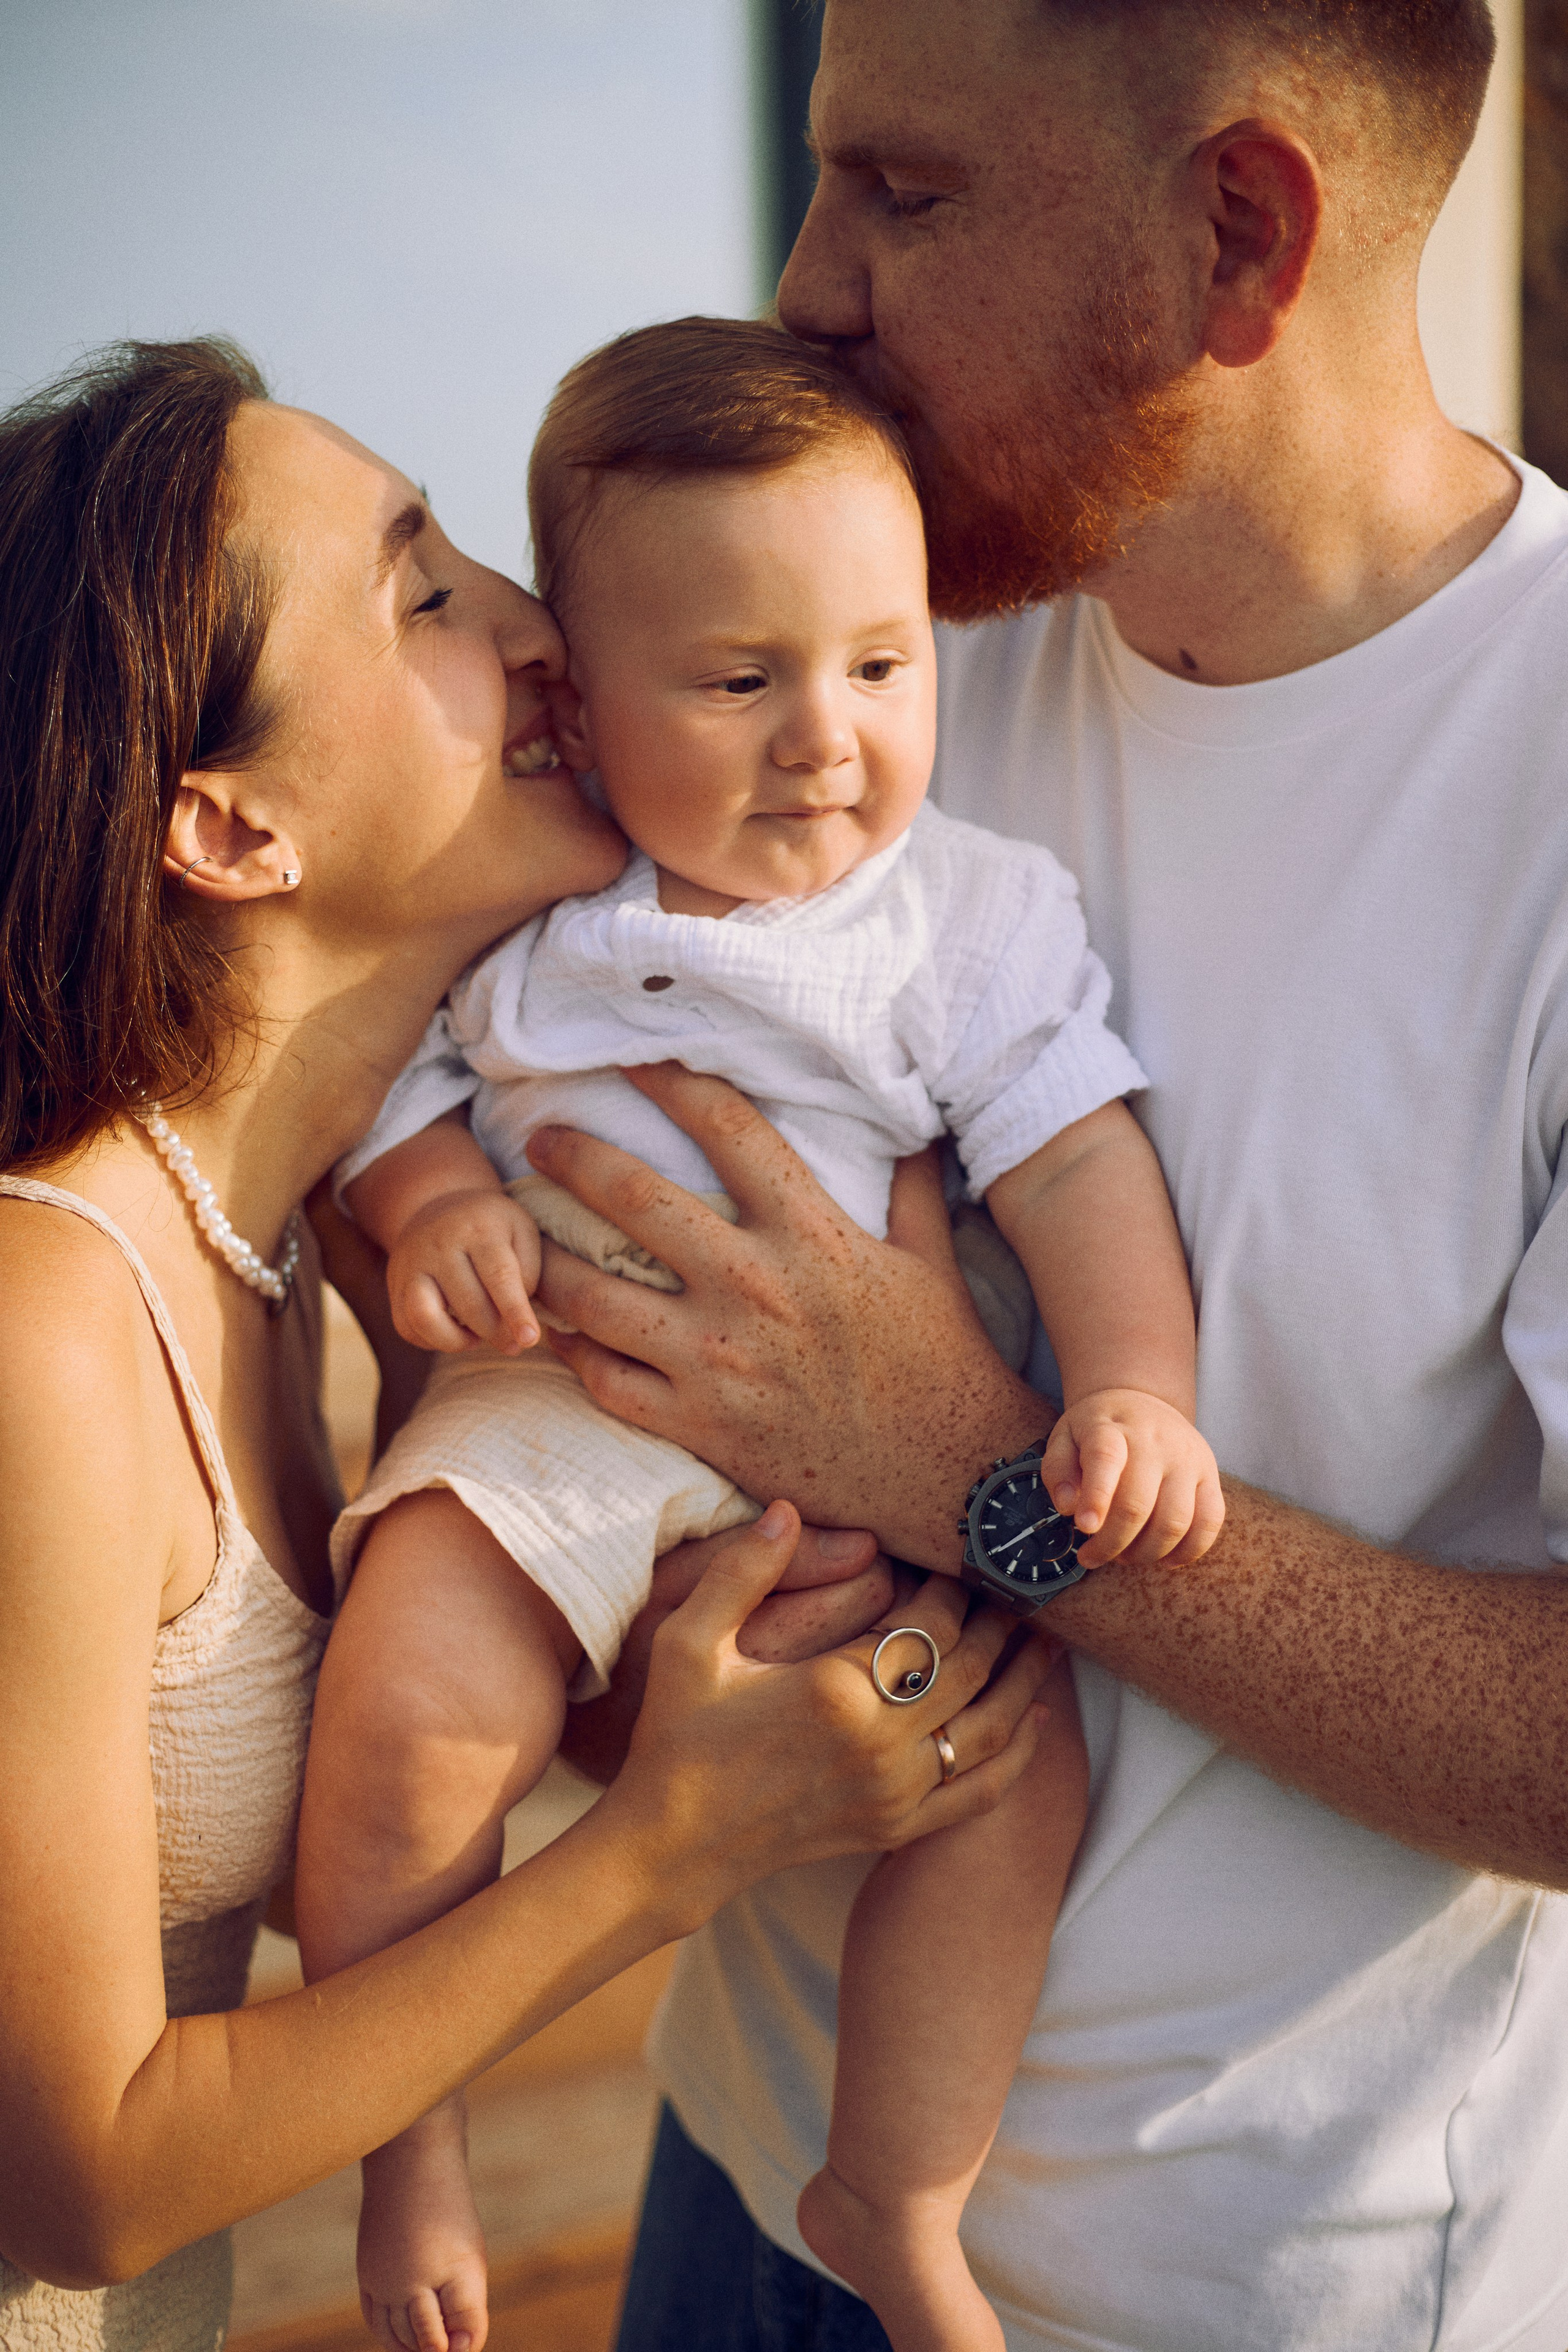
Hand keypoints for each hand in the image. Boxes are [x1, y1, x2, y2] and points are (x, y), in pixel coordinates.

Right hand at [386, 1188, 541, 1354]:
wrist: (438, 1206)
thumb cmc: (491, 1228)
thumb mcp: (521, 1231)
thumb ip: (529, 1272)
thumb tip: (514, 1319)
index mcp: (479, 1229)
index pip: (499, 1276)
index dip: (515, 1312)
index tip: (529, 1340)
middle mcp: (439, 1244)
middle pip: (468, 1304)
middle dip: (495, 1333)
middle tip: (512, 1344)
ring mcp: (411, 1264)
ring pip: (424, 1317)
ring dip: (456, 1342)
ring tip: (476, 1338)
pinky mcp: (394, 1285)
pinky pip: (407, 1327)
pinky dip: (432, 1341)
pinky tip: (454, 1333)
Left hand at [529, 1071, 1044, 1569]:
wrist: (951, 1474)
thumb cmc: (944, 1360)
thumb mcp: (932, 1259)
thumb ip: (909, 1184)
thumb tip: (910, 1121)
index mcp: (811, 1234)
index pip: (728, 1130)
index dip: (671, 1080)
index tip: (632, 1059)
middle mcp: (752, 1288)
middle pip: (633, 1199)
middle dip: (573, 1157)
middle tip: (540, 1138)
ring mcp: (717, 1361)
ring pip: (593, 1296)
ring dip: (544, 1260)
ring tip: (520, 1241)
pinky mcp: (700, 1426)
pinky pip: (606, 1382)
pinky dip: (571, 1352)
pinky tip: (554, 1330)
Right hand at [600, 1501, 1055, 1920]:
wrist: (671, 1846)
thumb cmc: (676, 1736)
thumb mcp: (687, 1642)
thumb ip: (740, 1571)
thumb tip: (786, 1508)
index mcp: (835, 1689)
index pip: (931, 1623)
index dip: (954, 1585)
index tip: (957, 1556)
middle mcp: (879, 1744)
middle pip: (973, 1667)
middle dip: (1001, 1621)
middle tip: (1017, 1585)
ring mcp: (894, 1792)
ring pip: (991, 1726)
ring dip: (1027, 1680)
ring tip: (1046, 1639)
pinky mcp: (895, 1829)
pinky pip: (980, 1791)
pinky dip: (1018, 1755)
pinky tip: (1036, 1722)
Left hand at [1041, 1388, 1224, 1568]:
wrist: (1145, 1402)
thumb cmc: (1100, 1430)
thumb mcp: (1065, 1438)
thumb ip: (1059, 1471)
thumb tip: (1069, 1508)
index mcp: (1112, 1428)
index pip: (1106, 1458)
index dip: (1096, 1497)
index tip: (1084, 1528)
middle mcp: (1155, 1441)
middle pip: (1137, 1504)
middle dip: (1111, 1543)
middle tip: (1091, 1556)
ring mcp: (1188, 1459)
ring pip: (1174, 1522)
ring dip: (1145, 1553)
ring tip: (1123, 1556)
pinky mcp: (1210, 1476)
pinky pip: (1210, 1522)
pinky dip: (1187, 1551)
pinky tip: (1162, 1558)